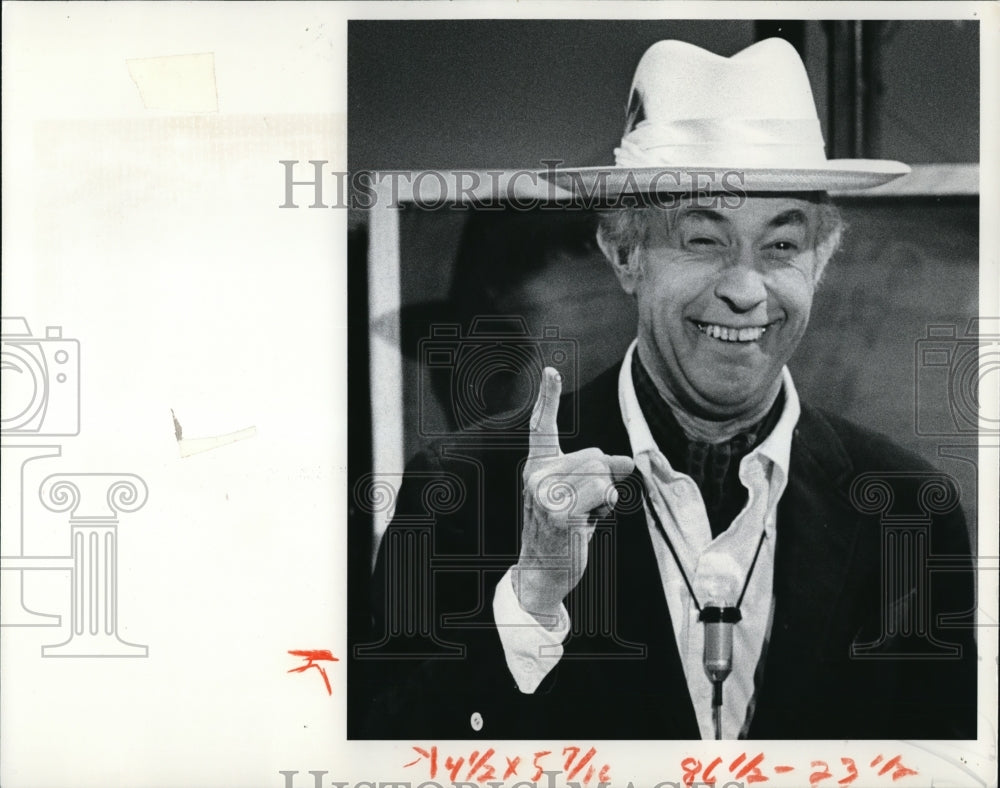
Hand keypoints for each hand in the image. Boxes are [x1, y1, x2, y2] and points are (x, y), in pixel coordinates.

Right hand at [513, 367, 634, 624]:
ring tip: (584, 519)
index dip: (547, 398)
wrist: (542, 573)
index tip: (550, 370)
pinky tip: (585, 527)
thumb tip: (629, 462)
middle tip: (586, 508)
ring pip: (601, 475)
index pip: (542, 427)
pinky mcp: (560, 512)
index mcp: (537, 466)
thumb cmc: (563, 531)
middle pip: (594, 456)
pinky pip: (602, 494)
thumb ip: (599, 472)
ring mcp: (545, 494)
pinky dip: (604, 510)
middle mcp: (536, 475)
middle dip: (603, 479)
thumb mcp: (580, 496)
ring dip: (604, 499)